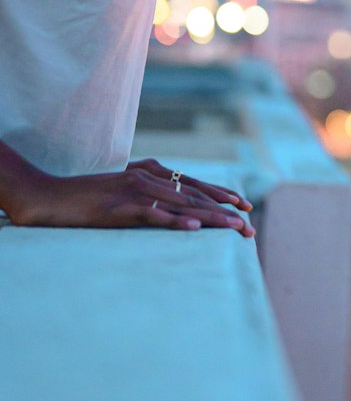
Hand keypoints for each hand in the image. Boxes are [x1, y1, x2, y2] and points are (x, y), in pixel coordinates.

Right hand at [8, 156, 254, 235]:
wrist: (50, 197)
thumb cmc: (87, 197)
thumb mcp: (123, 188)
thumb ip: (148, 191)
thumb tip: (172, 204)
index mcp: (150, 171)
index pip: (194, 184)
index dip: (222, 195)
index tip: (245, 207)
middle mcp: (147, 177)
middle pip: (195, 195)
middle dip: (226, 212)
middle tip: (249, 229)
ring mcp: (134, 191)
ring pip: (181, 204)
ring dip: (211, 218)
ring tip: (234, 228)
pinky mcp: (120, 207)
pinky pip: (154, 215)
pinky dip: (176, 222)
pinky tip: (195, 228)